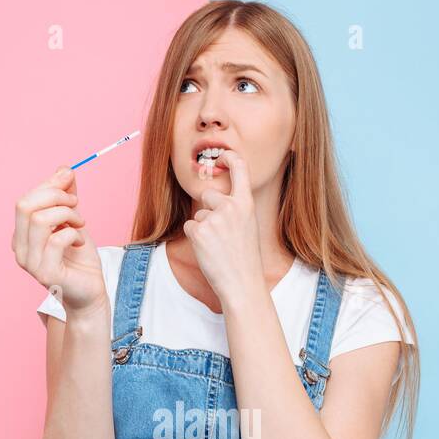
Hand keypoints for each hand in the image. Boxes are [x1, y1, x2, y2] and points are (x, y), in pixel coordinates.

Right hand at [11, 165, 105, 317]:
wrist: (90, 291)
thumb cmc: (79, 257)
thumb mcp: (72, 219)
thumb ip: (65, 196)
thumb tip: (64, 170)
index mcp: (21, 234)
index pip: (25, 200)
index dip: (49, 185)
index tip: (69, 179)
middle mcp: (20, 248)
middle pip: (25, 206)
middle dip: (55, 196)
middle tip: (76, 204)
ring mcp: (30, 263)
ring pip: (40, 220)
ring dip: (67, 214)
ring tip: (80, 223)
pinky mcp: (46, 274)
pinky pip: (57, 239)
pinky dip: (73, 233)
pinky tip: (80, 241)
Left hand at [182, 150, 264, 308]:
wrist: (242, 283)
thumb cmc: (245, 259)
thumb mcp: (248, 227)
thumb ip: (235, 210)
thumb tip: (215, 200)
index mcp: (246, 204)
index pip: (240, 169)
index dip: (230, 158)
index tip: (224, 154)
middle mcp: (230, 206)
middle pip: (208, 196)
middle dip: (209, 211)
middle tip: (221, 235)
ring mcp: (213, 218)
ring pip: (199, 215)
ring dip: (203, 229)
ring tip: (217, 248)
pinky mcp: (198, 231)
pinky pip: (190, 227)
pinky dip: (195, 239)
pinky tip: (208, 251)